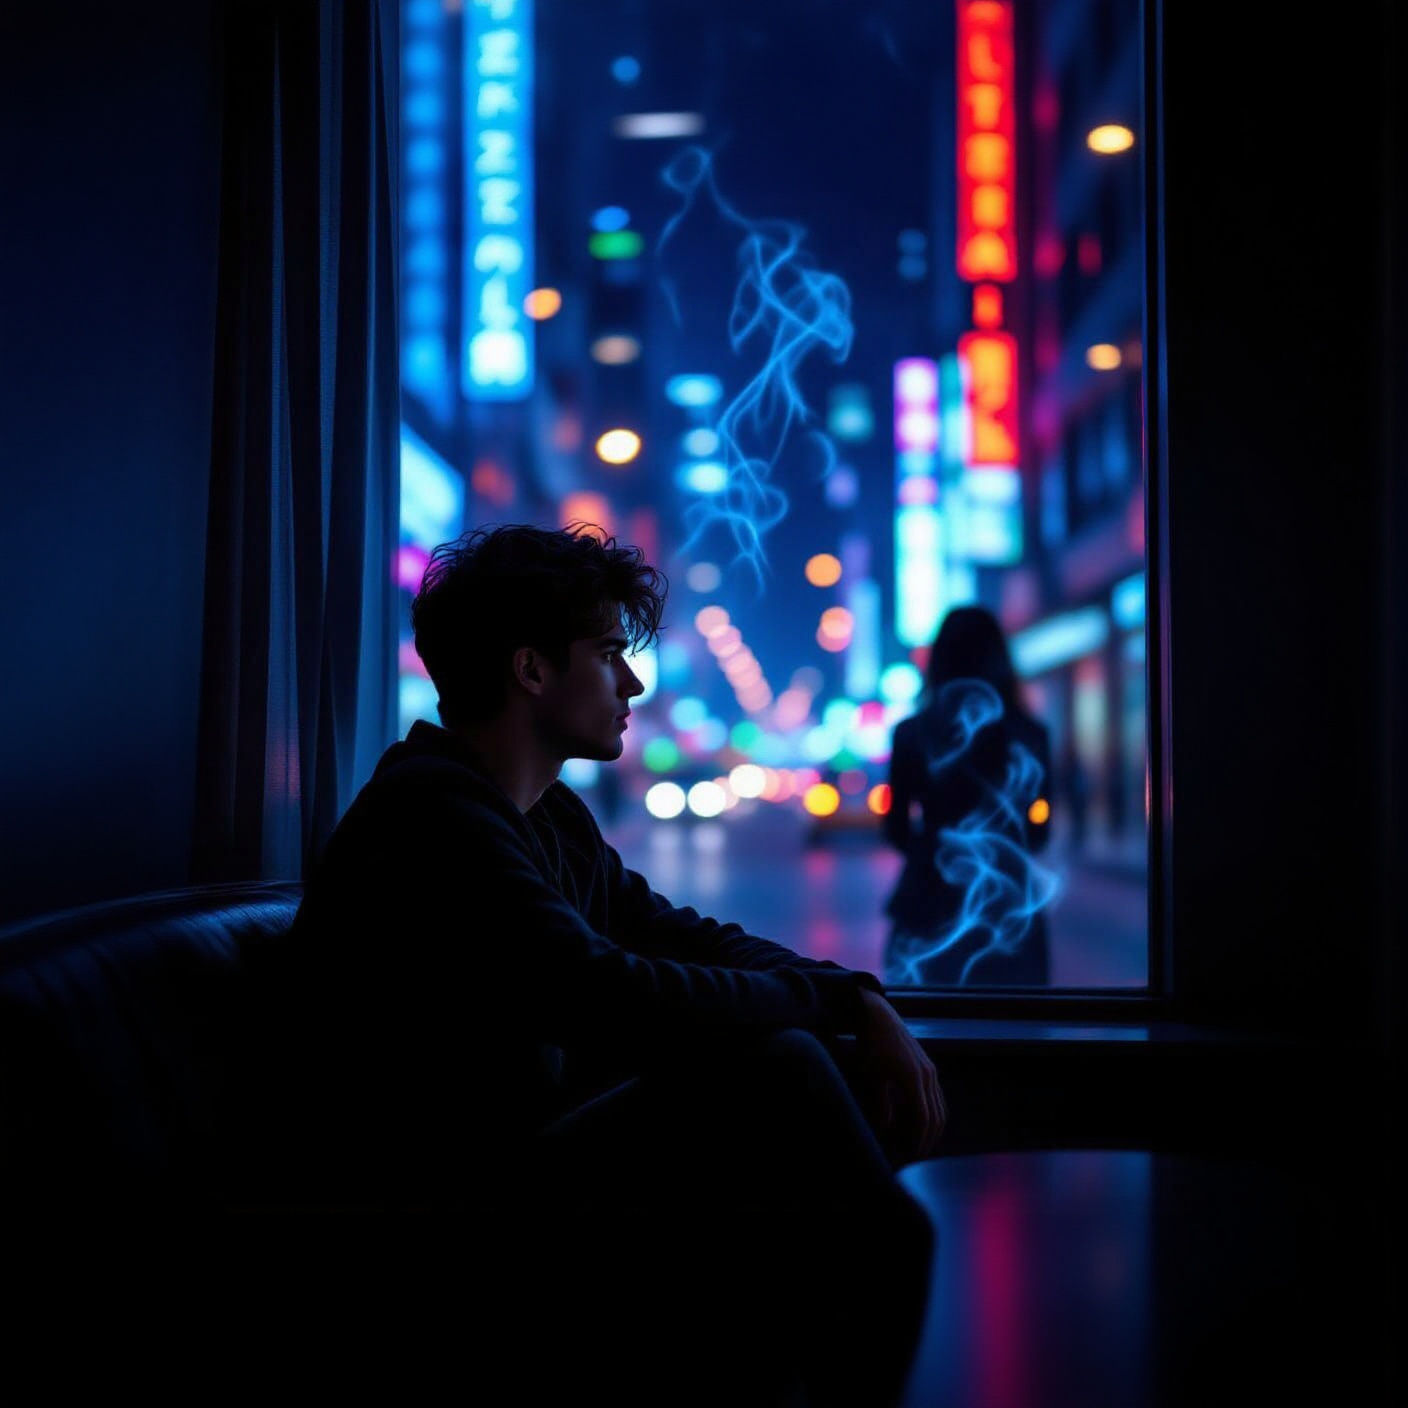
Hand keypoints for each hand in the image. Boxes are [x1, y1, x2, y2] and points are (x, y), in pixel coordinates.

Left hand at [853, 988, 946, 1164]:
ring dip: (933, 1126)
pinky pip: (936, 1095)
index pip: (923, 1118)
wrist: (879, 1017)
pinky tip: (921, 1118)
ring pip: (940, 1105)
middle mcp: (927, 1075)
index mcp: (913, 1079)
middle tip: (918, 1153)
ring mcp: (930, 1070)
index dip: (919, 1138)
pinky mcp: (928, 1066)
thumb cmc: (872, 1045)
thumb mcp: (873, 1075)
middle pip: (936, 1115)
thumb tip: (885, 1128)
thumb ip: (881, 1103)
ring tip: (922, 1139)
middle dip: (929, 1137)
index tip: (913, 1153)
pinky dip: (933, 1111)